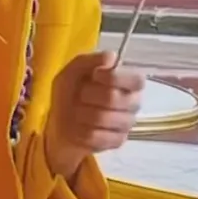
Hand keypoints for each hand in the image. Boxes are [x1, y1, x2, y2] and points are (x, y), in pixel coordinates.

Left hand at [44, 50, 144, 179]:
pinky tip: (81, 127)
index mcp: (127, 82)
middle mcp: (133, 103)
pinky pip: (99, 136)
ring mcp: (127, 124)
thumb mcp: (73, 71)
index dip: (114, 77)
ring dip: (82, 113)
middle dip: (88, 94)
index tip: (96, 76)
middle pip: (114, 98)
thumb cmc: (71, 92)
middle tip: (80, 95)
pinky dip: (82, 130)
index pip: (136, 80)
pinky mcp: (118, 141)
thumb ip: (90, 61)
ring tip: (78, 112)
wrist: (60, 122)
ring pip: (103, 118)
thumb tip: (112, 57)